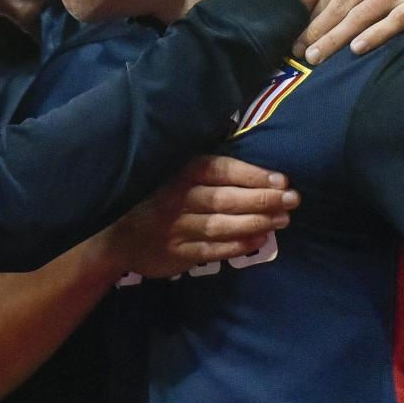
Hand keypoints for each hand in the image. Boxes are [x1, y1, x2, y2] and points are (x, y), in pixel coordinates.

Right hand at [97, 157, 296, 278]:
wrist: (112, 237)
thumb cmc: (150, 197)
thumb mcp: (167, 171)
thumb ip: (200, 164)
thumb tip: (242, 148)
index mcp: (176, 173)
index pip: (218, 170)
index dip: (251, 175)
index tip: (281, 180)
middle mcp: (175, 200)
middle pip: (224, 199)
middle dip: (262, 199)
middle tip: (292, 200)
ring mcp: (175, 229)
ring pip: (221, 225)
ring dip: (255, 223)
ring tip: (282, 220)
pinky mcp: (176, 254)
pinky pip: (212, 251)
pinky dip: (237, 246)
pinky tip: (259, 241)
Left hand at [296, 0, 403, 63]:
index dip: (311, 14)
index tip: (292, 35)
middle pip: (343, 3)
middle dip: (316, 30)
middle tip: (295, 53)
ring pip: (364, 13)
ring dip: (336, 38)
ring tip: (315, 58)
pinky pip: (400, 17)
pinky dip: (378, 33)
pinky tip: (358, 48)